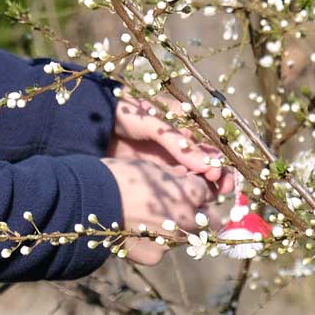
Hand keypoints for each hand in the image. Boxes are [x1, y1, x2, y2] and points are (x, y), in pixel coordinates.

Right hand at [102, 158, 215, 264]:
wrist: (89, 199)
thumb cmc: (119, 176)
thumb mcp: (152, 167)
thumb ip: (175, 177)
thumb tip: (184, 179)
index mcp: (188, 193)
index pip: (206, 193)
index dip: (196, 189)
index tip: (185, 188)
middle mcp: (186, 219)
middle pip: (209, 221)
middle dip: (200, 214)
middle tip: (181, 208)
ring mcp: (172, 241)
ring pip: (186, 237)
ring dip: (177, 229)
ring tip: (151, 219)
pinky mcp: (155, 256)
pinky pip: (162, 249)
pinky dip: (155, 243)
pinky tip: (137, 232)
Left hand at [106, 94, 236, 195]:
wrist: (90, 122)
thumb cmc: (123, 113)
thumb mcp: (152, 124)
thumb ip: (176, 143)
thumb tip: (207, 165)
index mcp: (180, 126)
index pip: (206, 145)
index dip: (217, 161)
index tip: (219, 175)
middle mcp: (176, 144)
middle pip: (204, 163)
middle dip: (216, 177)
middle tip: (223, 189)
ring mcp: (164, 160)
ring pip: (191, 177)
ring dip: (202, 187)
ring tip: (210, 198)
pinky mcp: (152, 174)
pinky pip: (172, 185)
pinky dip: (182, 193)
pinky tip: (187, 201)